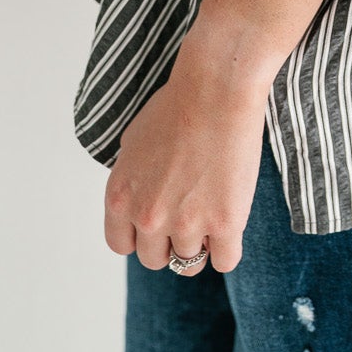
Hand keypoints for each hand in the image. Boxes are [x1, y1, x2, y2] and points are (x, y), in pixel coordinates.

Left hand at [101, 0, 337, 272]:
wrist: (216, 88)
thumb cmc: (177, 105)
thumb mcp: (134, 144)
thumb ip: (131, 182)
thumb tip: (136, 205)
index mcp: (120, 197)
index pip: (121, 245)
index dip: (140, 235)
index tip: (157, 223)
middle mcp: (148, 217)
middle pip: (155, 260)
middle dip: (170, 242)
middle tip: (189, 216)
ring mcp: (186, 224)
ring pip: (190, 263)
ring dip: (202, 243)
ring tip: (213, 211)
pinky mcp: (224, 224)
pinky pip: (225, 261)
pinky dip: (228, 249)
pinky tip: (231, 226)